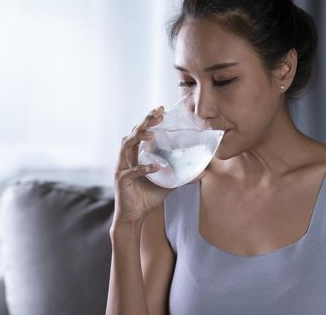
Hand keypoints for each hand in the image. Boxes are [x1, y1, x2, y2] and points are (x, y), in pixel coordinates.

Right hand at [112, 106, 171, 225]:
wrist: (135, 217)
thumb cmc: (148, 197)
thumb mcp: (169, 184)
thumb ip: (182, 176)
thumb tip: (203, 172)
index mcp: (136, 154)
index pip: (141, 132)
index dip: (149, 120)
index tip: (161, 109)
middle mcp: (127, 158)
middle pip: (133, 134)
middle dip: (145, 123)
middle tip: (157, 115)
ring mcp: (122, 168)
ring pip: (126, 146)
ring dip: (139, 138)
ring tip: (152, 134)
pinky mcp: (122, 180)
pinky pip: (132, 171)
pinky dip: (143, 168)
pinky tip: (155, 166)